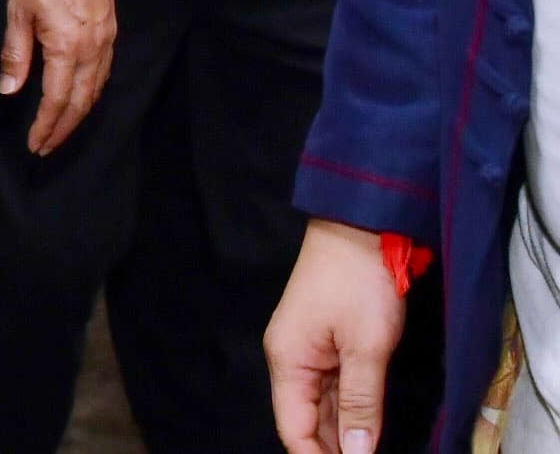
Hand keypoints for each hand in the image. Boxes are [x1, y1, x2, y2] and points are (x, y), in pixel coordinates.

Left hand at [2, 0, 116, 154]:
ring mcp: (106, 41)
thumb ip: (16, 54)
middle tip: (46, 147)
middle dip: (63, 129)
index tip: (34, 145)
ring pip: (96, 90)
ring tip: (60, 130)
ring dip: (78, 114)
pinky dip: (91, 93)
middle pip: (81, 102)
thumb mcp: (18, 10)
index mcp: (67, 47)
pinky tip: (79, 98)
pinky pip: (103, 73)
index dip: (46, 126)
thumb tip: (9, 91)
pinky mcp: (111, 31)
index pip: (56, 99)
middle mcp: (93, 50)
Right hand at [266, 220, 405, 453]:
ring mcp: (309, 351)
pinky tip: (369, 430)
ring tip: (373, 452)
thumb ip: (360, 403)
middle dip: (334, 450)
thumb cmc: (358, 284)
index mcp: (287, 362)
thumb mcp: (366, 347)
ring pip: (322, 408)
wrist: (361, 228)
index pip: (294, 430)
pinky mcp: (328, 343)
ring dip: (345, 434)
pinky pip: (334, 390)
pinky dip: (351, 412)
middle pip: (306, 422)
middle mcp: (291, 361)